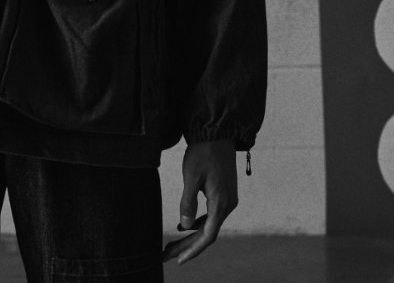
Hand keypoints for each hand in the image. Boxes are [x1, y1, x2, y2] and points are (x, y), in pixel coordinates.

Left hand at [163, 139, 237, 264]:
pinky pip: (211, 215)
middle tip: (166, 256)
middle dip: (187, 246)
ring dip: (190, 236)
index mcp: (221, 203)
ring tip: (171, 245)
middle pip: (207, 233)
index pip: (207, 236)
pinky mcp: (223, 194)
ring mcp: (227, 200)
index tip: (178, 260)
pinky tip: (183, 227)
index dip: (193, 250)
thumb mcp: (191, 177)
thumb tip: (186, 226)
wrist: (218, 133)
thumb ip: (188, 202)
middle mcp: (227, 204)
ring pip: (208, 225)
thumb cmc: (203, 152)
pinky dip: (197, 224)